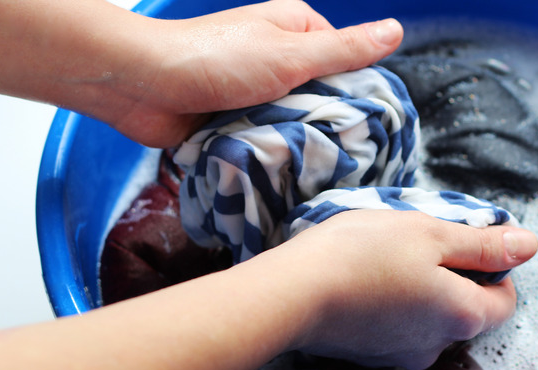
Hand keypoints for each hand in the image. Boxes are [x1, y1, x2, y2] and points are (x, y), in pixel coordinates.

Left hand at [0, 0, 402, 147]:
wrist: (141, 86)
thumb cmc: (215, 60)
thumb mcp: (291, 54)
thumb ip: (344, 50)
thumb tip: (396, 30)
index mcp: (296, 30)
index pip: (347, 63)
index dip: (358, 93)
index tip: (368, 126)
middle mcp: (277, 57)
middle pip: (321, 96)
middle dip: (325, 123)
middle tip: (341, 154)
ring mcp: (255, 90)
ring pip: (295, 121)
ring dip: (297, 141)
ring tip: (314, 168)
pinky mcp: (235, 119)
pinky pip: (266, 138)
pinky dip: (272, 152)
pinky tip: (284, 171)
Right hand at [259, 210, 537, 369]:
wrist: (293, 293)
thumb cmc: (366, 253)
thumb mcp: (432, 234)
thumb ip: (483, 244)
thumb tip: (529, 246)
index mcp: (463, 317)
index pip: (505, 301)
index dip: (494, 268)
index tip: (465, 242)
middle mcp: (437, 346)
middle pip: (465, 309)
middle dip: (453, 274)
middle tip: (421, 241)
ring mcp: (400, 355)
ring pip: (429, 317)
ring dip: (421, 287)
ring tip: (388, 256)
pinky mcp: (369, 355)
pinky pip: (397, 325)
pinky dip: (392, 302)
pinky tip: (365, 278)